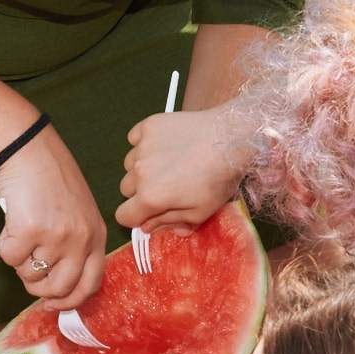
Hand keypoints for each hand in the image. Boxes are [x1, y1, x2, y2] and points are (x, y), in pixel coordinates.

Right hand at [0, 126, 108, 309]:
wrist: (29, 149)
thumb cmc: (50, 178)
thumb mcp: (79, 212)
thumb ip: (77, 244)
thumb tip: (58, 287)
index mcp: (97, 236)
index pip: (91, 284)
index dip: (71, 300)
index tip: (54, 304)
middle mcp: (81, 239)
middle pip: (60, 289)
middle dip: (39, 289)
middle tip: (28, 275)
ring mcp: (56, 236)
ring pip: (30, 275)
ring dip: (20, 262)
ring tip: (21, 234)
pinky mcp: (29, 231)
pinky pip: (9, 258)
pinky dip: (4, 244)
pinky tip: (11, 223)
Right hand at [118, 108, 254, 232]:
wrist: (231, 138)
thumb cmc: (219, 178)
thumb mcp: (200, 211)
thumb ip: (170, 221)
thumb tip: (149, 228)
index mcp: (150, 197)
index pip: (123, 216)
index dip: (136, 217)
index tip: (150, 212)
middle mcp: (139, 172)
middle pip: (126, 189)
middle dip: (140, 191)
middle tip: (166, 185)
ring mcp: (142, 146)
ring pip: (130, 164)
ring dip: (142, 167)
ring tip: (169, 162)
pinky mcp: (149, 125)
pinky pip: (135, 138)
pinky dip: (144, 143)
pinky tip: (165, 144)